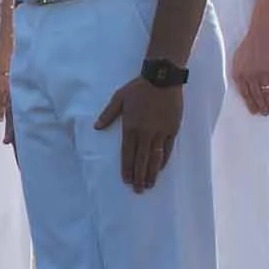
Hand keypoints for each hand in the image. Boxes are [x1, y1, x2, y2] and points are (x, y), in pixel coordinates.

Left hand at [92, 72, 183, 191]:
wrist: (162, 79)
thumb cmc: (139, 88)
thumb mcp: (119, 97)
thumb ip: (108, 114)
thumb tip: (96, 127)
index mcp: (131, 126)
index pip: (127, 153)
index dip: (127, 168)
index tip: (126, 180)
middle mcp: (145, 133)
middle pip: (141, 159)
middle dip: (139, 176)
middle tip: (138, 190)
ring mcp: (160, 132)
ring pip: (155, 157)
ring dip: (151, 173)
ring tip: (149, 185)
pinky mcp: (172, 130)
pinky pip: (167, 149)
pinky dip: (163, 160)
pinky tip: (160, 169)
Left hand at [229, 25, 268, 117]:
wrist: (263, 34)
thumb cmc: (249, 45)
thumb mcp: (238, 59)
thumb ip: (239, 73)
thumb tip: (242, 87)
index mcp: (239, 74)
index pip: (245, 94)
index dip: (250, 104)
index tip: (254, 111)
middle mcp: (251, 76)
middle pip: (256, 96)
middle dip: (261, 107)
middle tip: (264, 113)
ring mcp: (263, 74)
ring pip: (267, 93)